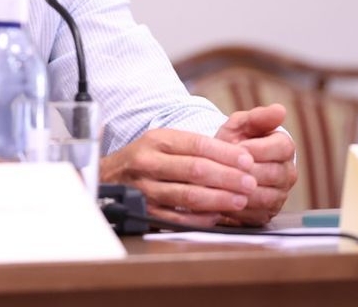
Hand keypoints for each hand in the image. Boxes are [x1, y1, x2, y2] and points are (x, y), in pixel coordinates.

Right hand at [99, 128, 257, 226]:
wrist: (107, 177)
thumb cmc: (145, 158)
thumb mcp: (163, 141)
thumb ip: (194, 146)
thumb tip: (235, 155)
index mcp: (157, 140)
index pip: (197, 144)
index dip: (225, 153)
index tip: (247, 161)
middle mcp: (148, 162)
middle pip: (195, 170)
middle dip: (228, 177)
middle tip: (250, 182)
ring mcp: (145, 188)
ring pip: (188, 195)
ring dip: (219, 198)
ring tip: (240, 200)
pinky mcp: (145, 211)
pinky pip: (178, 218)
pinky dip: (201, 218)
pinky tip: (217, 215)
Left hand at [214, 103, 297, 225]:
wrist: (221, 165)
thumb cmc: (233, 141)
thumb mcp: (240, 125)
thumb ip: (257, 117)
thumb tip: (280, 109)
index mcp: (285, 148)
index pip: (281, 148)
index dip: (257, 148)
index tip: (236, 146)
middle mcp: (287, 173)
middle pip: (273, 174)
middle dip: (246, 170)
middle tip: (224, 166)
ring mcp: (279, 196)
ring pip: (264, 196)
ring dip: (240, 190)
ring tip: (219, 182)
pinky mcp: (266, 215)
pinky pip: (253, 214)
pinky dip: (235, 208)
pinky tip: (219, 199)